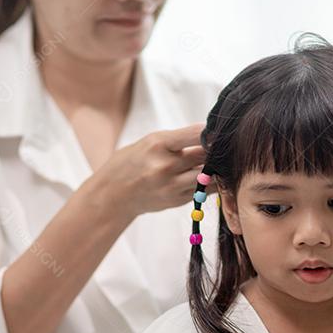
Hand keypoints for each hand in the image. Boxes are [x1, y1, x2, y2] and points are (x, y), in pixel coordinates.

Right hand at [89, 123, 213, 220]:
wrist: (114, 194)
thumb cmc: (132, 162)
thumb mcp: (150, 142)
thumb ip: (179, 140)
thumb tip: (211, 136)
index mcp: (158, 144)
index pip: (198, 134)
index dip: (213, 132)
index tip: (217, 132)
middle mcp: (166, 166)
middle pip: (206, 155)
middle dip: (215, 151)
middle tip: (218, 148)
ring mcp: (172, 186)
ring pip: (209, 176)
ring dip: (214, 169)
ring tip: (211, 164)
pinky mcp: (177, 200)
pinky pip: (203, 190)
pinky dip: (208, 183)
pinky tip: (202, 177)